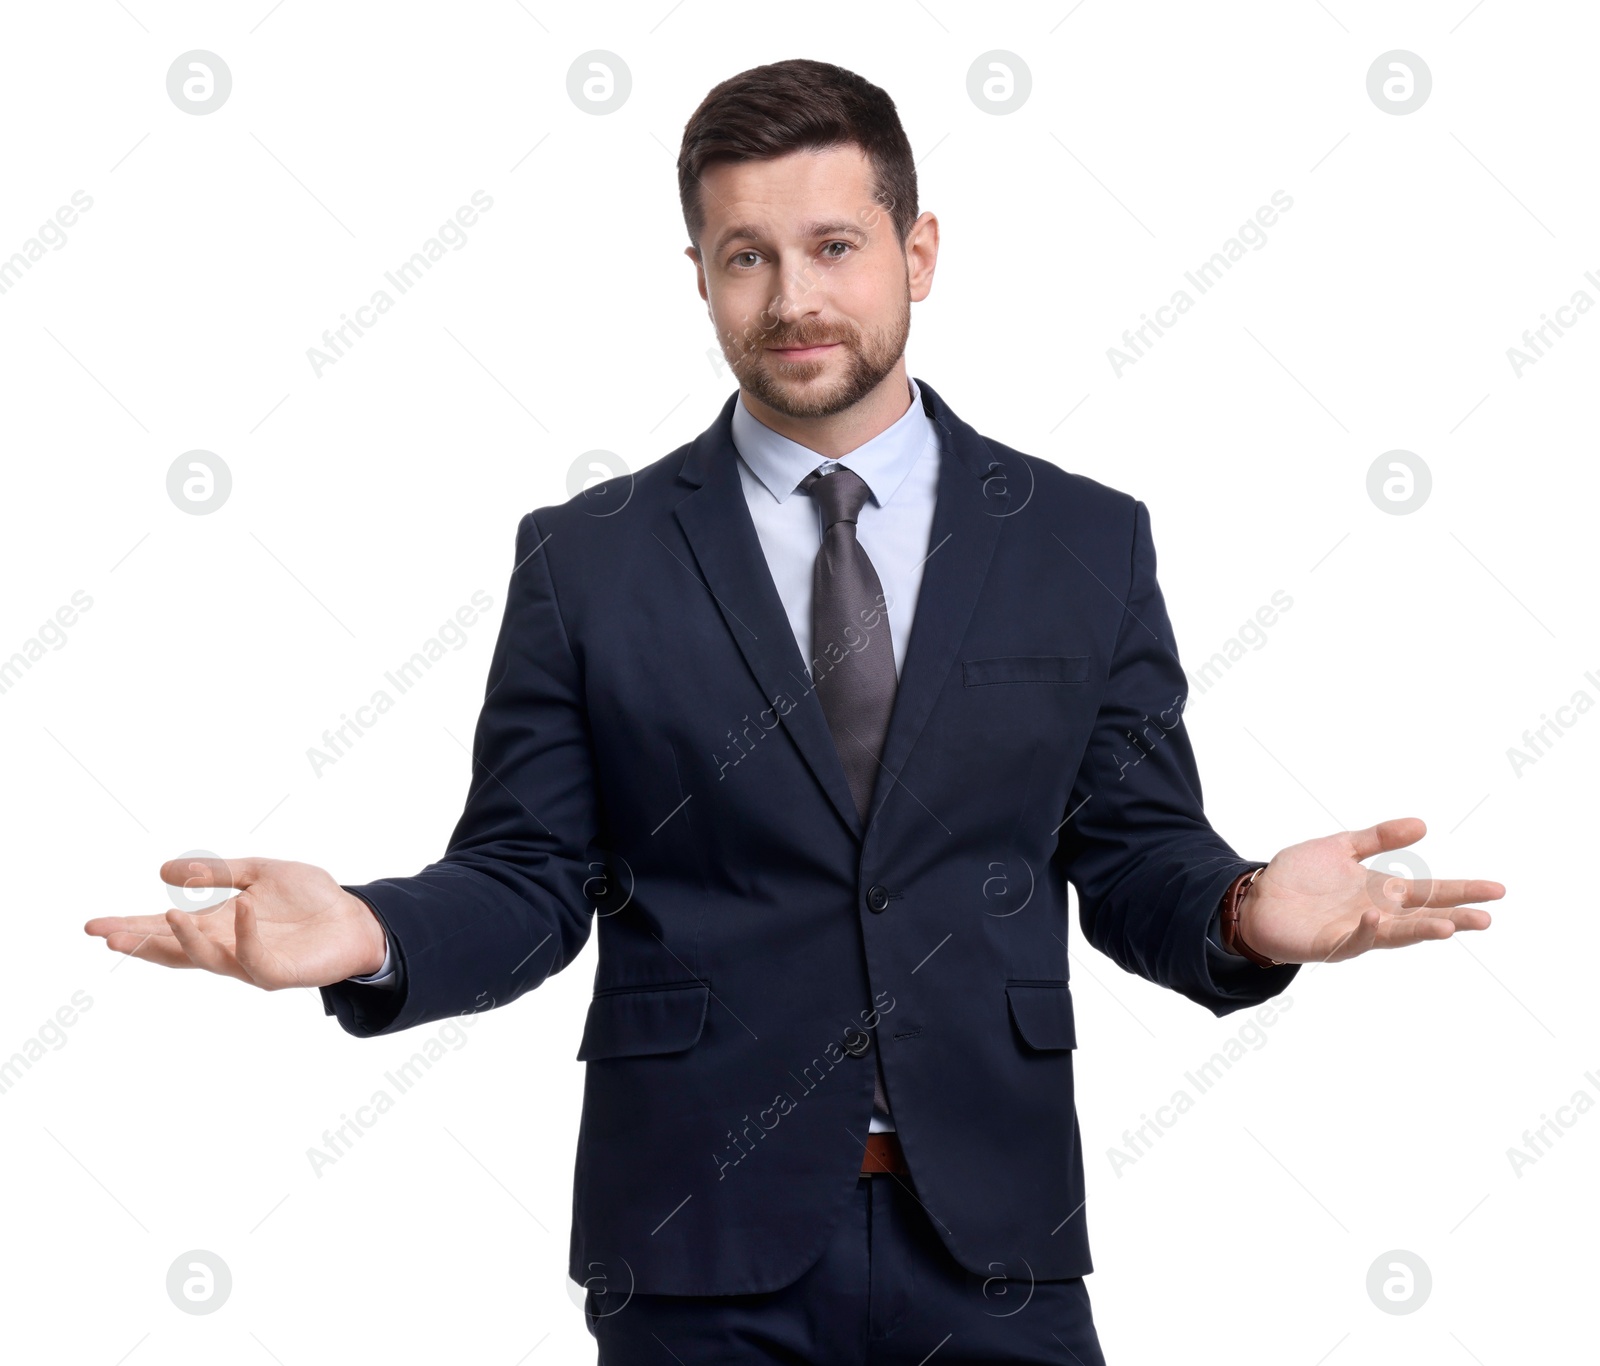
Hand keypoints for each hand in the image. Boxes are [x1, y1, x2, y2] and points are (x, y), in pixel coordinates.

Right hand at [84, 857, 388, 989]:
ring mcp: (249, 962)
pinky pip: (255, 958)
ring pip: (206, 958)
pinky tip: (242, 912)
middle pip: (172, 950)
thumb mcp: (259, 873)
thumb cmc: (309, 900)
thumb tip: (163, 870)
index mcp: (216, 924)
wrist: (356, 918)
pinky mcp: (277, 972)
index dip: (129, 926)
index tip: (92, 924)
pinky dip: (246, 936)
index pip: (163, 928)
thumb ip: (215, 872)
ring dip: (184, 940)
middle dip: (139, 942)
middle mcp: (225, 947)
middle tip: (105, 934)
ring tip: (166, 916)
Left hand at [1236, 817, 1502, 964]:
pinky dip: (1367, 930)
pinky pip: (1353, 940)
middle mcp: (1376, 913)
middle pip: (1422, 917)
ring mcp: (1355, 931)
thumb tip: (1422, 824)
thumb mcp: (1341, 847)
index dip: (1462, 891)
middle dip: (1453, 917)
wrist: (1256, 898)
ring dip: (1420, 931)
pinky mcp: (1330, 944)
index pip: (1431, 891)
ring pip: (1395, 934)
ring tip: (1448, 927)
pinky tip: (1376, 916)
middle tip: (1486, 918)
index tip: (1497, 889)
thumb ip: (1378, 837)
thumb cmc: (1300, 877)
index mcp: (1383, 891)